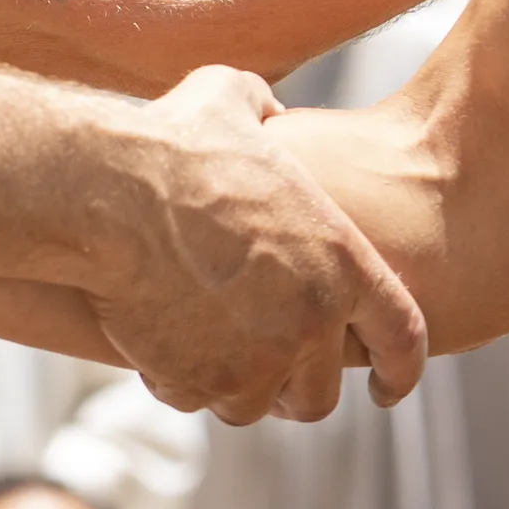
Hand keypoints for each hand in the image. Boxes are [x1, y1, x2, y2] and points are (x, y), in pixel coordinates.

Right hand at [85, 66, 422, 422]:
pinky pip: (192, 399)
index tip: (388, 388)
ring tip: (208, 349)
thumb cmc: (172, 143)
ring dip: (236, 386)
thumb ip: (266, 113)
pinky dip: (180, 380)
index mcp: (340, 263)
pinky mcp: (193, 382)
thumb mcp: (234, 102)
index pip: (402, 336)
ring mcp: (250, 364)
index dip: (401, 369)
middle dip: (297, 387)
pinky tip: (159, 339)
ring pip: (253, 406)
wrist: (106, 192)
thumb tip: (265, 111)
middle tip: (270, 366)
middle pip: (319, 395)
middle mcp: (306, 325)